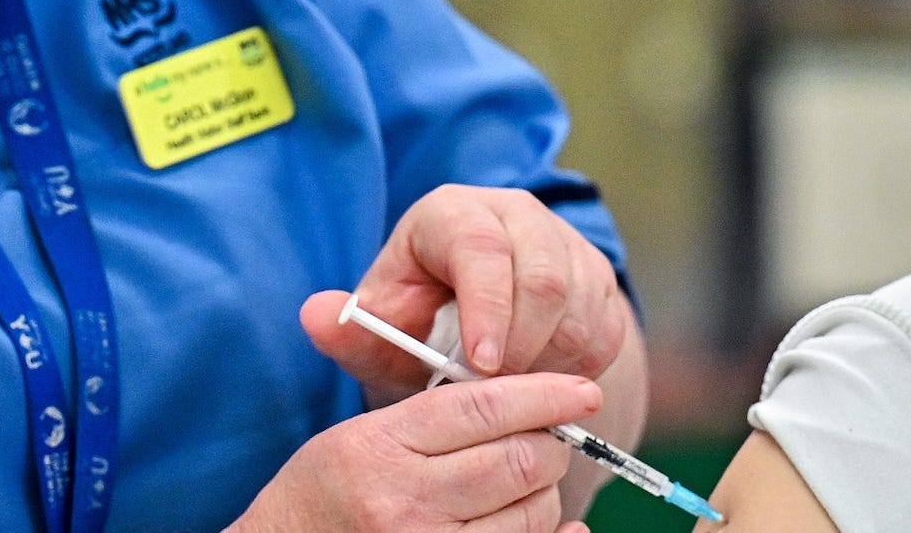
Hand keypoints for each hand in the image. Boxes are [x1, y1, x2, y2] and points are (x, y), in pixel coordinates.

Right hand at [229, 372, 597, 532]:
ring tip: (518, 485)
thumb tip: (528, 402)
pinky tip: (553, 522)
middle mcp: (405, 502)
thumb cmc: (328, 491)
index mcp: (382, 447)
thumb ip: (436, 414)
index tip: (583, 391)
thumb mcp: (364, 435)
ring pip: (533, 509)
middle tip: (543, 441)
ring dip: (543, 492)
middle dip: (549, 445)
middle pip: (521, 459)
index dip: (546, 394)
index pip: (485, 406)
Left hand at [302, 185, 630, 408]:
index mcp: (452, 214)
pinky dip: (576, 367)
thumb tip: (313, 313)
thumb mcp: (382, 333)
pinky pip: (604, 327)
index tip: (481, 366)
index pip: (480, 248)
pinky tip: (541, 382)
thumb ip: (350, 332)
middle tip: (498, 394)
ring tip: (512, 391)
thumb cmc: (418, 326)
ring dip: (550, 361)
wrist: (475, 328)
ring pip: (579, 305)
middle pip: (543, 276)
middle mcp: (515, 214)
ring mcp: (564, 243)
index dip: (487, 308)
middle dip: (523, 346)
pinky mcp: (597, 278)